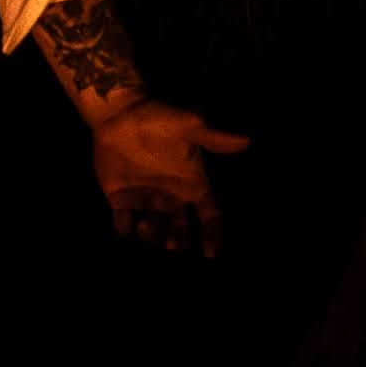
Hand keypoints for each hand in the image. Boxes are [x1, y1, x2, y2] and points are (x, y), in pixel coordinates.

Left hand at [86, 94, 249, 256]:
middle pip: (181, 230)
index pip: (210, 216)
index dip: (213, 235)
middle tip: (174, 245)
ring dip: (153, 235)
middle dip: (179, 241)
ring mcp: (146, 200)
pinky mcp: (120, 199)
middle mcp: (172, 197)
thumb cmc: (157, 118)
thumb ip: (213, 138)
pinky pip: (124, 222)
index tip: (211, 253)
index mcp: (192, 184)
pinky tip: (126, 226)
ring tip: (148, 226)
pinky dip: (125, 229)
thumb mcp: (188, 126)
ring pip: (154, 229)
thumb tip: (247, 140)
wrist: (118, 113)